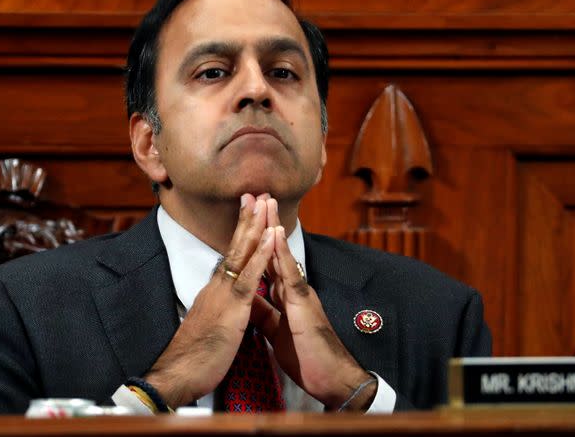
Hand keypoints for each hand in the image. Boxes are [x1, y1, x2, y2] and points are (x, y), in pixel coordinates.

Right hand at [144, 194, 274, 407]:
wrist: (179, 374)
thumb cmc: (196, 356)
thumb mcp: (211, 327)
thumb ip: (219, 310)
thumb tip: (226, 304)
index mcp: (215, 291)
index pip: (230, 256)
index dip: (241, 234)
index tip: (248, 212)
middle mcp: (217, 285)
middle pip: (234, 246)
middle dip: (246, 219)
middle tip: (256, 193)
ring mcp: (223, 294)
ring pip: (240, 253)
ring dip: (254, 227)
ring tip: (263, 203)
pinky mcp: (231, 308)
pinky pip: (248, 277)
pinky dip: (260, 255)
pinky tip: (269, 238)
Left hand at [251, 199, 376, 410]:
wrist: (329, 378)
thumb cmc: (306, 356)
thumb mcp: (276, 332)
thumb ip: (265, 313)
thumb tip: (250, 301)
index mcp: (283, 295)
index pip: (265, 262)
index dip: (255, 241)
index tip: (244, 220)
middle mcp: (292, 288)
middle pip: (273, 251)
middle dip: (263, 225)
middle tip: (255, 196)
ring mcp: (299, 292)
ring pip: (281, 254)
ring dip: (273, 227)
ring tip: (265, 201)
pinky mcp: (303, 302)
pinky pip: (290, 272)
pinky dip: (281, 251)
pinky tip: (276, 232)